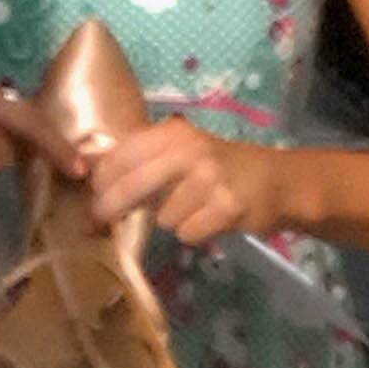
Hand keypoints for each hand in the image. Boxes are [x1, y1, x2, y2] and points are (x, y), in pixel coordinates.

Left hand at [86, 117, 279, 247]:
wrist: (277, 181)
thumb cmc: (221, 167)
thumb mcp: (184, 151)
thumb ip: (144, 160)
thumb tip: (92, 178)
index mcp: (174, 134)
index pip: (122, 154)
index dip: (100, 179)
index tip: (91, 196)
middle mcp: (190, 151)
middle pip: (131, 185)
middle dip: (111, 207)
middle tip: (99, 220)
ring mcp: (209, 179)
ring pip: (162, 217)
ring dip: (171, 221)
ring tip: (192, 210)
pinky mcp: (226, 208)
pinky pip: (187, 233)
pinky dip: (195, 233)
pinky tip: (209, 220)